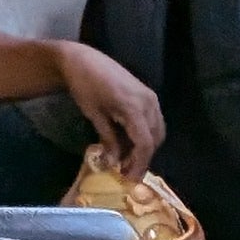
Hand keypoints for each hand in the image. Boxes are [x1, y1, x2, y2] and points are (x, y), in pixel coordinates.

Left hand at [57, 41, 163, 174]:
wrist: (82, 60)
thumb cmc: (84, 86)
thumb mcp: (94, 115)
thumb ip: (108, 139)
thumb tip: (114, 163)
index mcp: (134, 107)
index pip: (145, 143)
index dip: (139, 164)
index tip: (129, 179)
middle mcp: (148, 102)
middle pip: (154, 139)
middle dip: (142, 158)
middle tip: (125, 171)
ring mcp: (151, 97)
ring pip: (157, 131)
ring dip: (145, 147)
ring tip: (126, 158)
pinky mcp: (148, 95)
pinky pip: (153, 121)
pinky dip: (144, 134)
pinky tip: (128, 141)